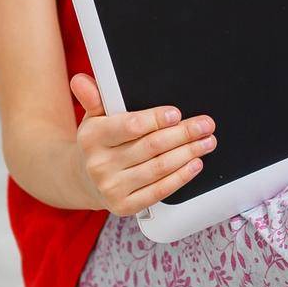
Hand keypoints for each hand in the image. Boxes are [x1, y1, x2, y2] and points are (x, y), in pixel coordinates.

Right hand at [69, 74, 216, 216]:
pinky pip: (159, 191)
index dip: (157, 119)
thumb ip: (93, 97)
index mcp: (92, 138)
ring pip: (159, 167)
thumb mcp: (93, 118)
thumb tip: (81, 80)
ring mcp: (112, 187)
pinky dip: (181, 177)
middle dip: (184, 134)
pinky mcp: (125, 206)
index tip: (177, 114)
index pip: (130, 126)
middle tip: (205, 125)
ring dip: (189, 153)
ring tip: (207, 141)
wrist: (82, 180)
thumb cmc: (98, 144)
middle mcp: (100, 164)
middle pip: (152, 146)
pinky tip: (195, 164)